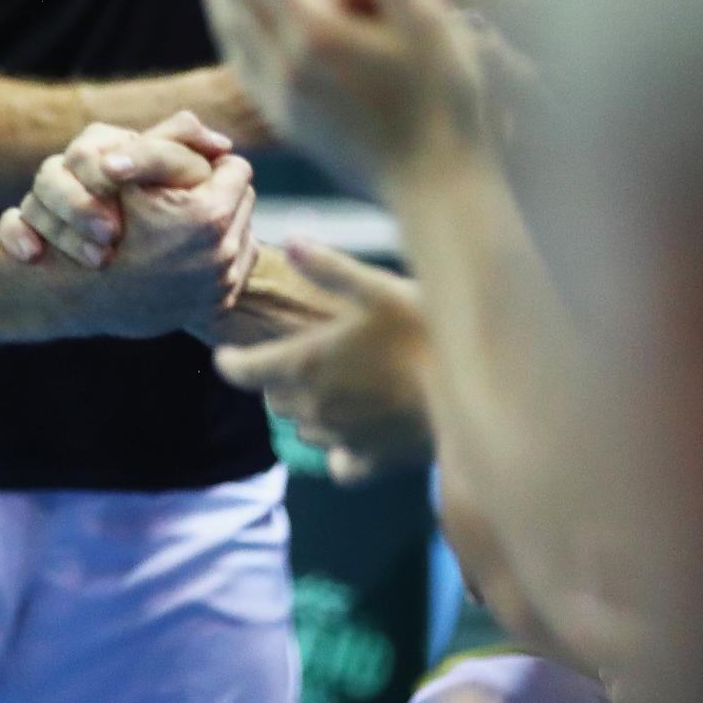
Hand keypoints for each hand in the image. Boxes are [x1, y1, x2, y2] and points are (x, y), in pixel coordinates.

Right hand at [0, 117, 258, 336]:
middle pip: (244, 200)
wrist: (81, 293)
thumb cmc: (97, 221)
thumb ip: (174, 138)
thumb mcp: (128, 169)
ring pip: (243, 232)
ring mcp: (221, 285)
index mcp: (208, 216)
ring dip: (222, 225)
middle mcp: (223, 255)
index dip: (209, 164)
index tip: (188, 170)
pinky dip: (218, 256)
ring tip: (185, 223)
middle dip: (219, 193)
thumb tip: (223, 142)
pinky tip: (186, 252)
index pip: (236, 167)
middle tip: (186, 195)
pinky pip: (236, 267)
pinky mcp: (217, 307)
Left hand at [200, 0, 493, 196]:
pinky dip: (227, 19)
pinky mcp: (285, 119)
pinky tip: (235, 8)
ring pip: (227, 27)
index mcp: (316, 36)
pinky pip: (238, 57)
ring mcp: (280, 97)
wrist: (436, 188)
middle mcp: (284, 67)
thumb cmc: (447, 103)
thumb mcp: (429, 25)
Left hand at [214, 239, 434, 481]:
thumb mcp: (376, 287)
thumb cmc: (425, 332)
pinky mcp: (372, 461)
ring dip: (306, 410)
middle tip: (297, 360)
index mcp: (305, 364)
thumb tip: (288, 240)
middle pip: (274, 399)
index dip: (231, 363)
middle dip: (276, 380)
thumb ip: (328, 267)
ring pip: (302, 429)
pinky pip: (338, 462)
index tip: (226, 357)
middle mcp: (315, 407)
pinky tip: (355, 433)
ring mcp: (342, 438)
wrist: (475, 392)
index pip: (243, 372)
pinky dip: (338, 451)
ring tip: (331, 388)